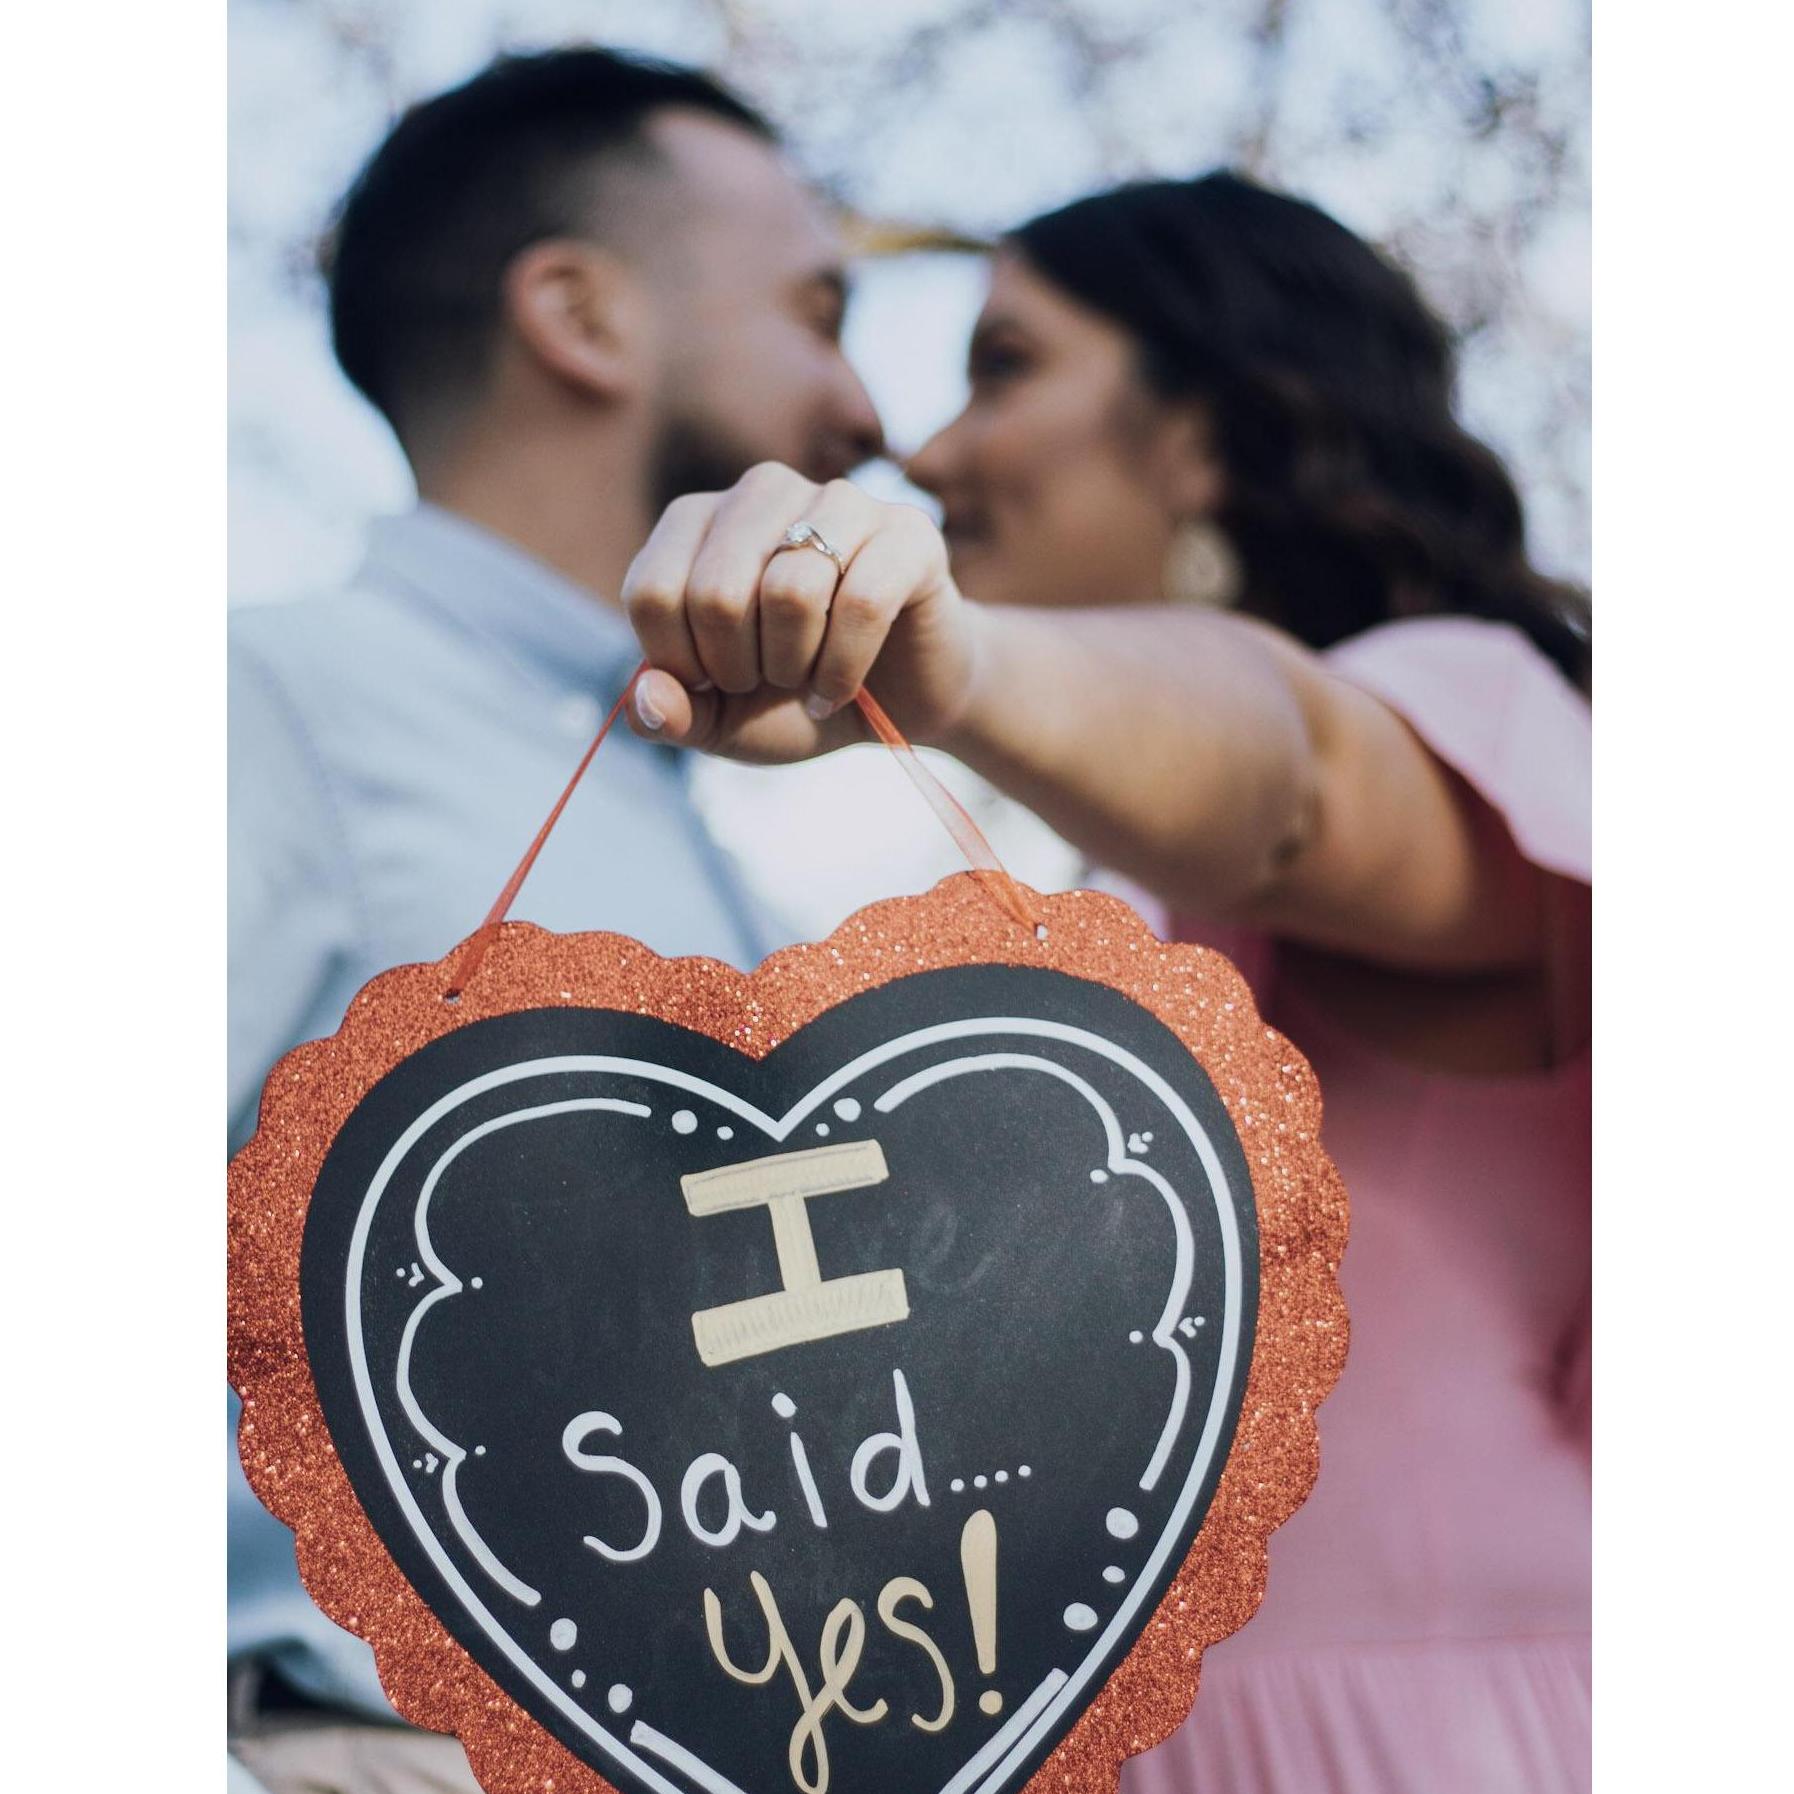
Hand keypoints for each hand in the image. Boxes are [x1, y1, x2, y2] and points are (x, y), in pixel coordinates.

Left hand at [620, 462, 980, 761]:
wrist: (898, 701)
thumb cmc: (796, 698)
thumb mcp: (719, 722)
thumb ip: (668, 717)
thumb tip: (646, 696)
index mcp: (699, 520)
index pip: (652, 592)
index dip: (680, 664)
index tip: (715, 681)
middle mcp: (763, 491)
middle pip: (717, 593)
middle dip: (738, 668)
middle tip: (766, 681)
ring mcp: (839, 501)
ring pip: (790, 592)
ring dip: (795, 666)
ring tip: (806, 677)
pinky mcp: (909, 532)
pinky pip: (863, 602)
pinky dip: (844, 668)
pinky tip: (841, 686)